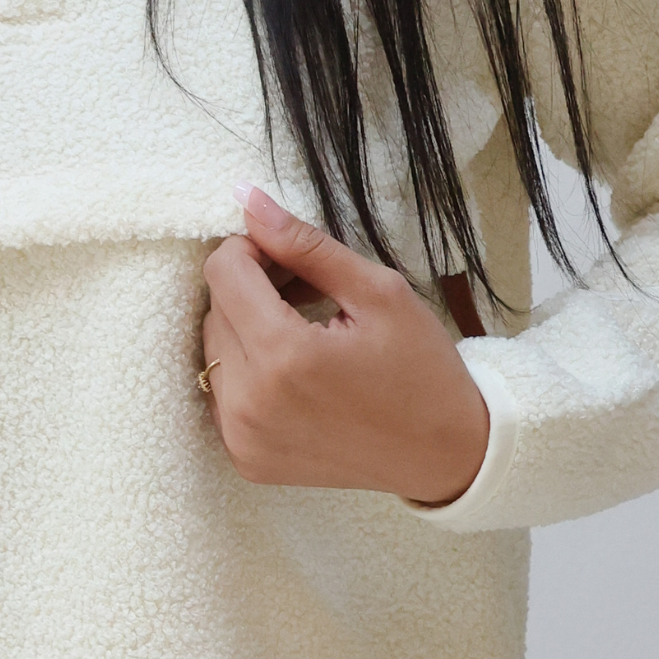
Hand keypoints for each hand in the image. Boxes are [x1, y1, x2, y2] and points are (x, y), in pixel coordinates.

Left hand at [200, 185, 489, 506]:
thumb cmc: (421, 370)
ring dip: (247, 328)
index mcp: (283, 356)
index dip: (251, 250)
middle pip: (214, 310)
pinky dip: (247, 370)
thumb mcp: (377, 292)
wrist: (445, 455)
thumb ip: (305, 245)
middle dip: (251, 288)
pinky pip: (222, 392)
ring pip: (214, 350)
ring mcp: (243, 437)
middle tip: (306, 288)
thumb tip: (246, 199)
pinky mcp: (245, 459)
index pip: (223, 272)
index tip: (289, 256)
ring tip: (302, 327)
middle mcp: (250, 403)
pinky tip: (293, 367)